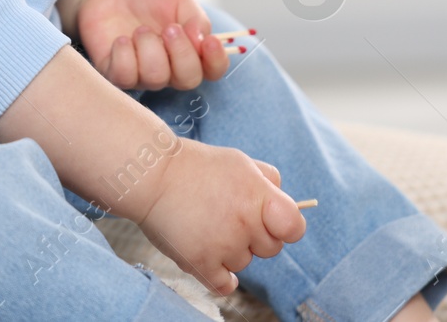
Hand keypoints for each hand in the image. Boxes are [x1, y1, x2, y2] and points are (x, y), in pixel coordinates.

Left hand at [75, 0, 232, 89]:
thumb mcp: (179, 0)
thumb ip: (196, 19)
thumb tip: (202, 40)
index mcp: (191, 52)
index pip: (213, 70)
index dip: (216, 61)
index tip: (209, 41)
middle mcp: (170, 70)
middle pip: (188, 80)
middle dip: (182, 53)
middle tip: (170, 28)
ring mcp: (143, 75)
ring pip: (157, 78)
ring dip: (150, 48)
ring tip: (140, 30)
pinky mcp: (116, 74)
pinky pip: (126, 76)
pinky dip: (125, 54)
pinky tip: (122, 39)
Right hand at [137, 138, 305, 295]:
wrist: (153, 175)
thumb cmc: (198, 167)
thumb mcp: (239, 162)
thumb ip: (268, 182)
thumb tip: (287, 206)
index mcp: (257, 195)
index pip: (294, 227)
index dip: (287, 227)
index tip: (275, 224)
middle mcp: (244, 222)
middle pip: (271, 249)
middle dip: (256, 237)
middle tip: (230, 218)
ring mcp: (222, 245)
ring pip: (244, 264)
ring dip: (231, 252)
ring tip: (207, 227)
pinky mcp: (200, 263)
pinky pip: (224, 285)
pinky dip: (220, 277)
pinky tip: (211, 259)